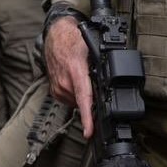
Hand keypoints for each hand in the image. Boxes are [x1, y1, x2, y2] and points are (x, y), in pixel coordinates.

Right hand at [44, 16, 93, 138]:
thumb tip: (112, 79)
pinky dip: (75, 94)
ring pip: (77, 101)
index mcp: (76, 72)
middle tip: (97, 84)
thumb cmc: (74, 39)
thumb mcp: (92, 48)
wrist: (56, 34)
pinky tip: (76, 82)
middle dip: (93, 100)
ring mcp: (58, 87)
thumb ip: (101, 65)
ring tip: (84, 78)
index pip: (83, 99)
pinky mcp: (54, 90)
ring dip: (83, 96)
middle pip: (83, 102)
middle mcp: (65, 82)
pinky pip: (69, 99)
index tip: (89, 132)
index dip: (88, 117)